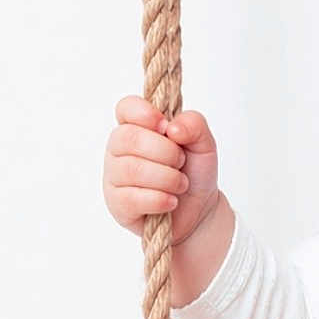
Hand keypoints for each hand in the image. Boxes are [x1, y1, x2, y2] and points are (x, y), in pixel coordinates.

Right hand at [103, 96, 221, 244]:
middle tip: (181, 163)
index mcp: (137, 127)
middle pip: (129, 138)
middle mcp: (119, 149)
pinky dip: (161, 200)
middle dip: (166, 152)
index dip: (144, 114)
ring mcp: (114, 176)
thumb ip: (194, 124)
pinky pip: (133, 198)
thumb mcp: (204, 144)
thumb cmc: (195, 173)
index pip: (126, 108)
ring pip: (132, 170)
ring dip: (168, 178)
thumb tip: (173, 127)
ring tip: (181, 184)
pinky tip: (171, 201)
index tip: (166, 127)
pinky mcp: (117, 204)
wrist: (201, 210)